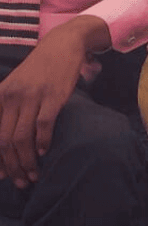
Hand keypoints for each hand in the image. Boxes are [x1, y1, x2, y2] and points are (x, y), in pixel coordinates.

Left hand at [0, 15, 110, 188]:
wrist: (64, 43)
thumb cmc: (41, 68)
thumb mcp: (16, 85)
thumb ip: (10, 110)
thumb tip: (6, 144)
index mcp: (1, 95)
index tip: (4, 177)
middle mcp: (13, 96)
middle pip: (6, 141)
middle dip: (12, 167)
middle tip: (21, 182)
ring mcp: (33, 96)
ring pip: (22, 137)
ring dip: (27, 161)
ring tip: (33, 174)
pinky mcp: (53, 95)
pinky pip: (44, 124)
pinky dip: (42, 142)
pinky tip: (44, 151)